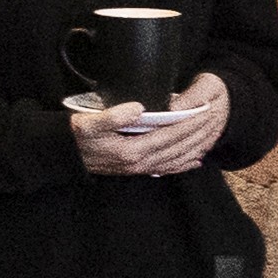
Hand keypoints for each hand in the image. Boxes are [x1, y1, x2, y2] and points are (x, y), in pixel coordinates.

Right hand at [70, 73, 230, 178]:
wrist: (62, 156)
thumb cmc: (75, 135)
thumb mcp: (88, 123)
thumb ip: (113, 116)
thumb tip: (139, 108)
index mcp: (131, 150)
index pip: (169, 136)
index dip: (189, 124)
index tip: (204, 112)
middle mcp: (139, 163)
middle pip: (177, 148)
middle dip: (198, 134)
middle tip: (215, 119)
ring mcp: (138, 168)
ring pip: (175, 160)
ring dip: (195, 148)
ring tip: (211, 136)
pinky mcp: (135, 170)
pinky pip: (166, 169)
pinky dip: (182, 165)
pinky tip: (195, 161)